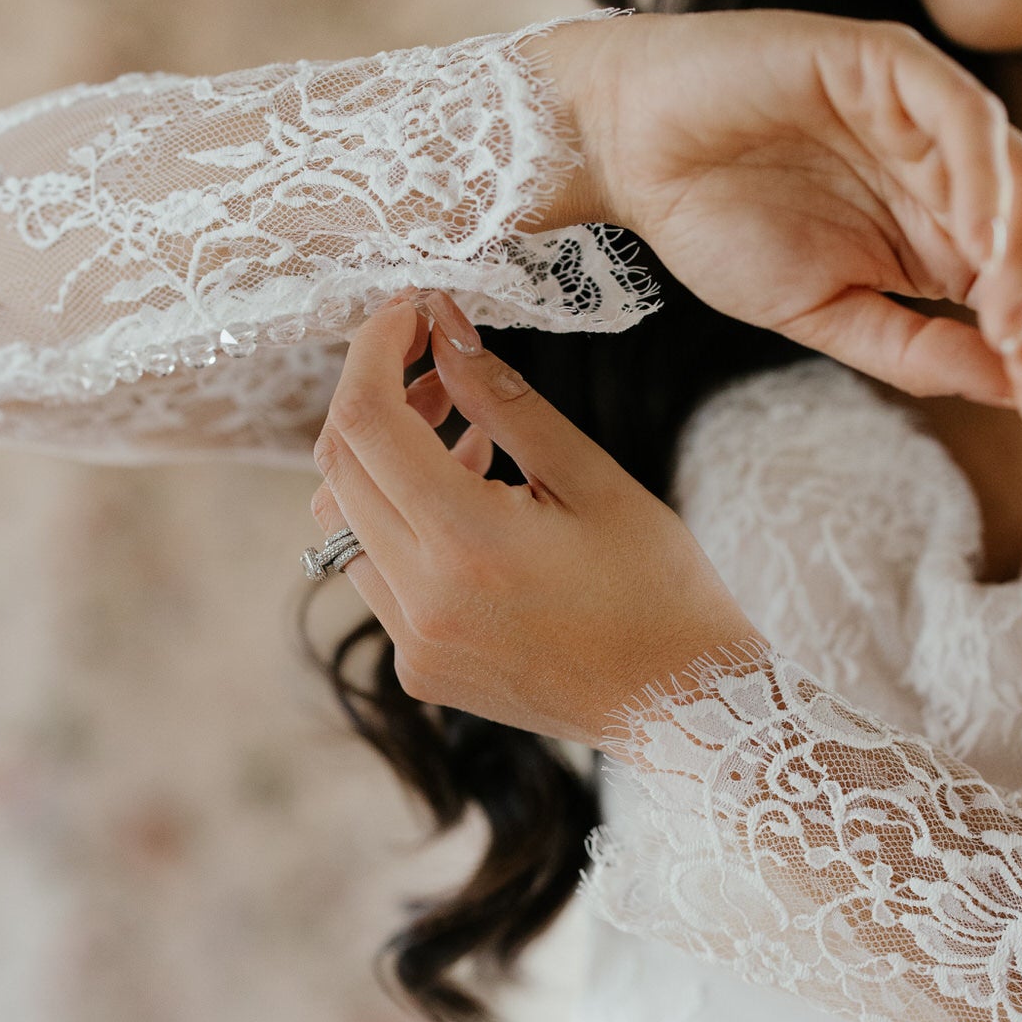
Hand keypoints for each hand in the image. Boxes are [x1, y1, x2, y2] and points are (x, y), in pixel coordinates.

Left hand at [309, 294, 763, 749]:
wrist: (681, 705)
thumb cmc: (658, 589)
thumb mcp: (592, 477)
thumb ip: (504, 401)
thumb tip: (445, 331)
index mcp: (467, 544)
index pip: (365, 422)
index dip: (373, 351)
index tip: (408, 316)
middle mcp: (422, 601)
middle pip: (339, 468)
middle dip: (374, 398)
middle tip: (437, 369)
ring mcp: (413, 643)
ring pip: (343, 524)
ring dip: (382, 465)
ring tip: (463, 442)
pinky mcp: (419, 669)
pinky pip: (375, 575)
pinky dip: (401, 524)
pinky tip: (470, 508)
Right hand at [534, 10, 1021, 441]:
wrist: (632, 149)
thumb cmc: (717, 225)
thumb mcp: (823, 314)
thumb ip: (914, 349)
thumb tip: (1013, 390)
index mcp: (940, 237)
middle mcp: (950, 177)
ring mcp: (927, 118)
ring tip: (1012, 324)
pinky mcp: (890, 63)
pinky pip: (965, 115)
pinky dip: (986, 177)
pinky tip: (982, 242)